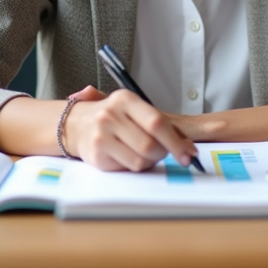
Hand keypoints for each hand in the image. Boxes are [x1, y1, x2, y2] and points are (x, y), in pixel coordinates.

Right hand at [61, 86, 197, 171]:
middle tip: (164, 152)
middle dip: (163, 153)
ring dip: (150, 161)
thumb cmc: (115, 117)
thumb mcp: (135, 110)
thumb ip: (161, 124)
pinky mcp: (97, 155)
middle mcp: (111, 115)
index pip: (156, 122)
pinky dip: (134, 166)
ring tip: (144, 152)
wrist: (77, 124)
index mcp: (125, 99)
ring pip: (140, 160)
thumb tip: (190, 148)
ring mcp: (102, 135)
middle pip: (150, 145)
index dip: (176, 141)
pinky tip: (129, 156)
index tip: (189, 154)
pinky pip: (127, 168)